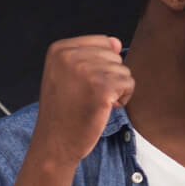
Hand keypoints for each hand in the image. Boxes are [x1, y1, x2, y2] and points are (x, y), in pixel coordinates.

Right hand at [27, 37, 132, 167]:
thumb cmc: (64, 110)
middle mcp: (70, 55)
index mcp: (59, 49)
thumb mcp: (66, 75)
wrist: (54, 143)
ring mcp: (85, 70)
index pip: (102, 42)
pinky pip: (129, 83)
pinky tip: (102, 109)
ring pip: (123, 70)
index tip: (80, 84)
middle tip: (86, 97)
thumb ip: (90, 54)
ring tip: (92, 103)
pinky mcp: (102, 87)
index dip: (99, 66)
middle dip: (109, 78)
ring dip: (115, 90)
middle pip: (114, 55)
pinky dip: (122, 99)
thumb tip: (116, 42)